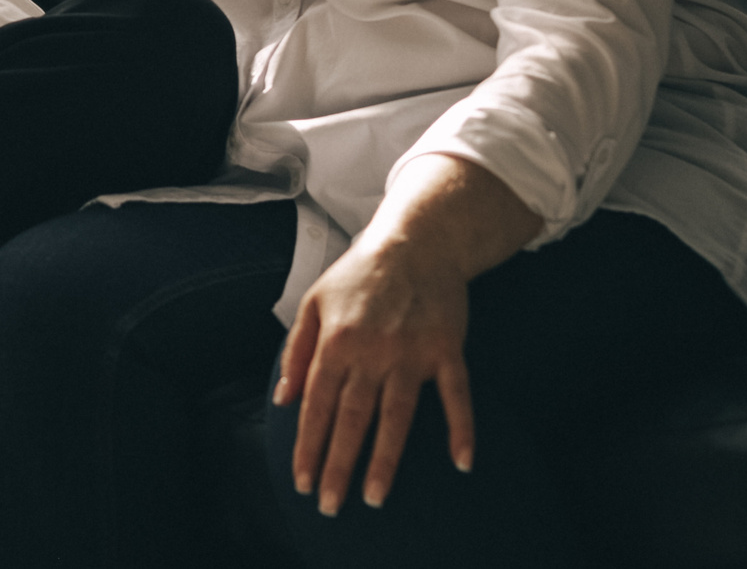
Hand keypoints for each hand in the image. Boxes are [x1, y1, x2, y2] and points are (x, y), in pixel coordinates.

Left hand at [275, 238, 475, 516]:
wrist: (416, 240)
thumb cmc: (359, 274)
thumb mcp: (313, 302)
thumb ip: (296, 351)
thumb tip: (284, 399)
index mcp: (336, 340)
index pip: (316, 404)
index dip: (308, 446)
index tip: (302, 481)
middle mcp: (371, 350)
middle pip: (352, 418)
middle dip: (338, 465)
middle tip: (330, 505)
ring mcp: (411, 352)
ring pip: (396, 415)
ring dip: (385, 459)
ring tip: (375, 497)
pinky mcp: (446, 349)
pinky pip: (456, 395)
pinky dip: (461, 428)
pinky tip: (462, 462)